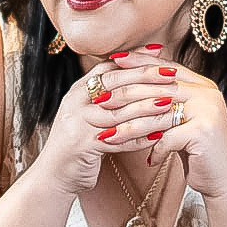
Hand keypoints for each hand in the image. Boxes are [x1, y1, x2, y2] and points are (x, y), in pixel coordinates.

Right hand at [29, 45, 174, 195]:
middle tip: (173, 76)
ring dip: (148, 109)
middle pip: (115, 83)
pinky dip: (140, 139)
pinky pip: (118, 140)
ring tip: (172, 106)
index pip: (108, 67)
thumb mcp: (86, 114)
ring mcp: (78, 123)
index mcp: (77, 91)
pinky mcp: (83, 145)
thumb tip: (135, 76)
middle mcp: (76, 102)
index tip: (159, 52)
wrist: (53, 174)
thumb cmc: (77, 143)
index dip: (134, 58)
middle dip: (146, 78)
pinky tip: (159, 136)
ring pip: (120, 112)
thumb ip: (105, 97)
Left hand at [93, 50, 226, 199]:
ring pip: (157, 113)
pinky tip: (148, 161)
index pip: (165, 67)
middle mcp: (207, 93)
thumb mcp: (182, 121)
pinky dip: (155, 150)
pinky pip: (167, 138)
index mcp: (202, 85)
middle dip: (125, 94)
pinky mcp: (203, 132)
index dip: (139, 62)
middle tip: (98, 101)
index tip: (112, 62)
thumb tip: (132, 82)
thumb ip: (166, 101)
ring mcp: (207, 110)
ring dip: (129, 126)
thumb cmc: (199, 151)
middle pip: (157, 87)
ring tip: (107, 136)